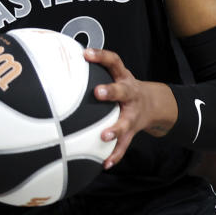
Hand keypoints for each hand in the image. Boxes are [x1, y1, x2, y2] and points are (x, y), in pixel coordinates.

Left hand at [84, 47, 169, 169]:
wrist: (153, 104)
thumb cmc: (124, 87)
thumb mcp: (116, 75)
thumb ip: (94, 71)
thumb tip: (62, 62)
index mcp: (123, 77)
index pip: (114, 61)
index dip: (101, 56)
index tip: (86, 53)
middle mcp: (130, 94)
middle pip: (123, 90)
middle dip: (111, 91)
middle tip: (98, 92)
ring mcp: (132, 114)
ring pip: (125, 122)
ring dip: (115, 129)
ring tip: (104, 135)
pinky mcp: (132, 131)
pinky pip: (124, 144)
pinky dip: (115, 154)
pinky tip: (105, 163)